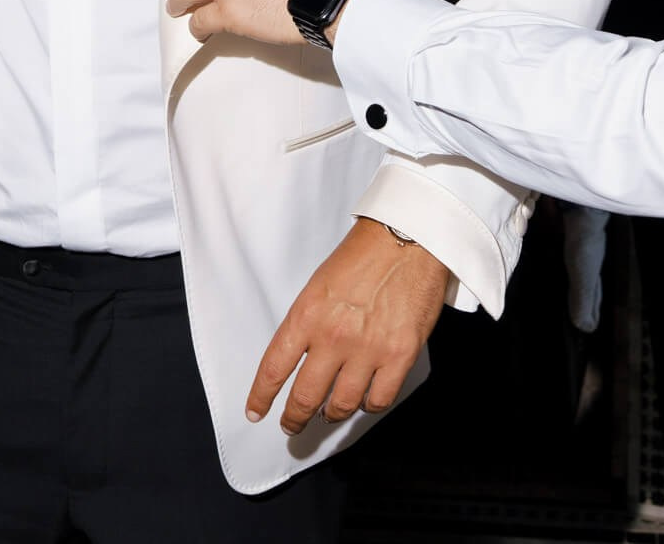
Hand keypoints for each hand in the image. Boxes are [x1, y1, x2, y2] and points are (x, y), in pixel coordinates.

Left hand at [247, 219, 448, 433]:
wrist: (408, 238)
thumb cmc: (363, 255)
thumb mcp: (319, 285)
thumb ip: (308, 323)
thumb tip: (302, 358)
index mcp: (307, 315)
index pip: (274, 368)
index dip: (262, 397)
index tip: (256, 412)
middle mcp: (334, 336)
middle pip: (305, 397)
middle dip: (295, 418)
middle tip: (292, 425)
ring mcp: (368, 348)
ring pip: (341, 405)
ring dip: (332, 414)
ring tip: (329, 413)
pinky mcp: (400, 355)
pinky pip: (379, 399)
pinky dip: (369, 405)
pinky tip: (365, 399)